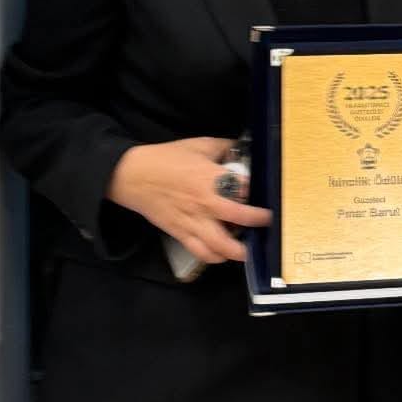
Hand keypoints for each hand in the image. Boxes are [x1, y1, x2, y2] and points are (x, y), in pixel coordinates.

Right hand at [108, 137, 271, 265]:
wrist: (133, 176)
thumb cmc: (167, 158)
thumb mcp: (200, 144)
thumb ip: (224, 147)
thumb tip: (242, 149)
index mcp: (212, 178)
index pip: (245, 189)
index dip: (259, 192)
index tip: (268, 195)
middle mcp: (206, 203)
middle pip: (240, 219)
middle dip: (258, 222)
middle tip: (267, 222)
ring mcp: (193, 222)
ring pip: (221, 246)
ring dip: (239, 250)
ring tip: (248, 247)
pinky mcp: (181, 234)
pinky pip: (201, 253)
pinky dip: (215, 257)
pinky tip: (223, 253)